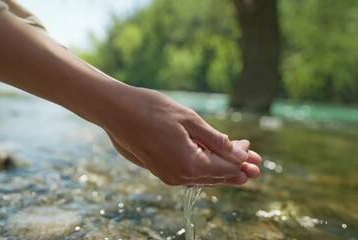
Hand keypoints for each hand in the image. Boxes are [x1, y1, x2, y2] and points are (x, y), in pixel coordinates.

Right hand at [103, 87, 260, 185]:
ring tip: (240, 160)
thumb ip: (215, 140)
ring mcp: (168, 175)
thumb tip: (239, 154)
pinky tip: (212, 157)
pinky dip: (205, 166)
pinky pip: (190, 173)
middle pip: (217, 176)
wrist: (116, 111)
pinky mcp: (160, 170)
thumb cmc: (152, 110)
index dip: (242, 159)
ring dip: (222, 167)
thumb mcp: (189, 120)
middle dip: (237, 168)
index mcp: (189, 165)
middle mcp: (179, 177)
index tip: (251, 148)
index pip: (226, 167)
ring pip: (204, 176)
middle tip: (256, 162)